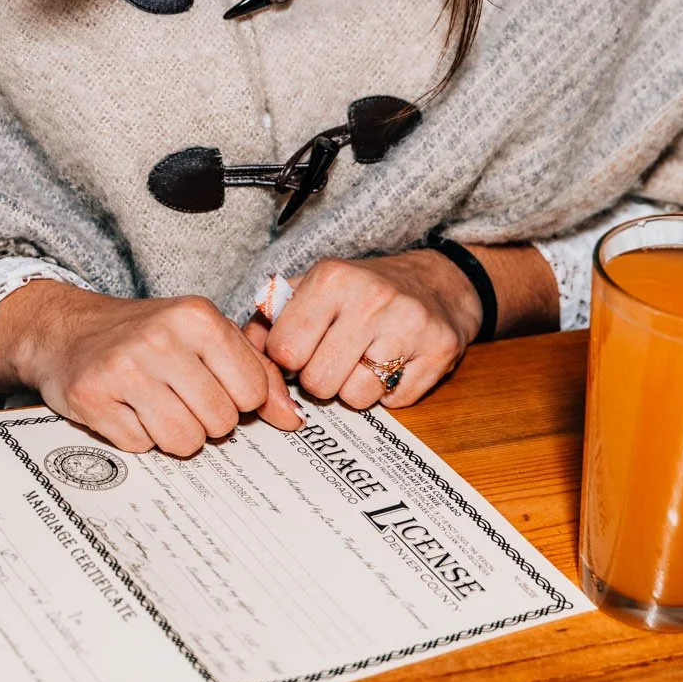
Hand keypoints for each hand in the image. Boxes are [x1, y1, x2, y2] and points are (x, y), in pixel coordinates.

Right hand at [0, 281, 300, 456]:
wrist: (67, 330)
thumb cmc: (146, 336)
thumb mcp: (204, 337)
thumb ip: (255, 373)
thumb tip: (291, 419)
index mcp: (198, 318)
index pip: (253, 392)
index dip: (237, 399)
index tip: (212, 385)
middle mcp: (162, 338)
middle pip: (221, 422)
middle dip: (204, 420)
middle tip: (177, 396)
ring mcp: (124, 368)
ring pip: (183, 441)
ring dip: (172, 434)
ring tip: (152, 405)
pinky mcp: (92, 397)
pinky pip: (140, 446)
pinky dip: (135, 436)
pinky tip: (124, 408)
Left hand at [254, 253, 481, 410]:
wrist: (436, 282)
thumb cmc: (360, 292)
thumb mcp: (309, 291)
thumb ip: (266, 323)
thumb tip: (243, 363)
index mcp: (330, 279)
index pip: (284, 352)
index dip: (288, 359)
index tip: (302, 348)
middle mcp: (370, 298)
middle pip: (318, 382)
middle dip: (320, 379)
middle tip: (335, 357)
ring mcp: (409, 325)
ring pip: (356, 398)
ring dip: (355, 389)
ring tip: (365, 359)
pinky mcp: (439, 351)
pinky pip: (394, 403)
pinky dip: (389, 393)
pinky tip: (394, 364)